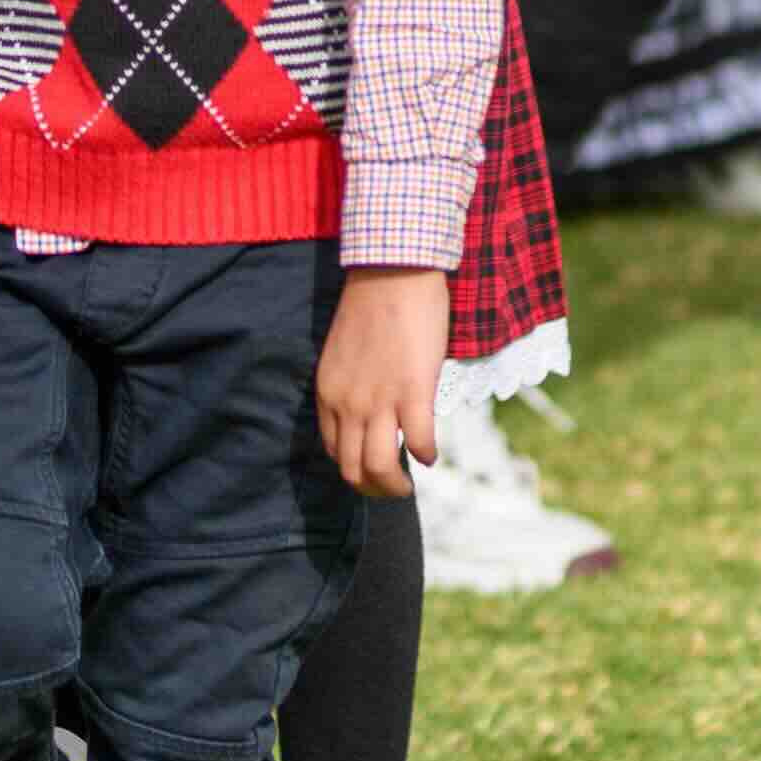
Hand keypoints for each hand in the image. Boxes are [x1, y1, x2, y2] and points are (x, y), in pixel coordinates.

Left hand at [317, 268, 449, 500]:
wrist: (392, 271)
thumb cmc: (373, 304)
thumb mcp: (343, 354)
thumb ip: (351, 386)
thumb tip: (370, 412)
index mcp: (328, 393)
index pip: (333, 451)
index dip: (353, 468)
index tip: (372, 466)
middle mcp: (347, 404)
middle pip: (352, 470)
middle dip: (373, 489)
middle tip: (392, 489)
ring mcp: (378, 401)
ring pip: (380, 468)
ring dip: (395, 487)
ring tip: (408, 486)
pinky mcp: (412, 392)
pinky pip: (417, 443)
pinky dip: (426, 456)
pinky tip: (432, 455)